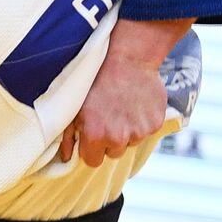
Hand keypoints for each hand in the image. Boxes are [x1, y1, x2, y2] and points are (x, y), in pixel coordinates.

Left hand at [60, 18, 194, 166]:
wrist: (128, 59)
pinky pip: (146, 132)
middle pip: (113, 154)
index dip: (92, 149)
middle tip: (108, 117)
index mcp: (95, 135)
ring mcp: (139, 131)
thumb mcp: (74, 107)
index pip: (93, 161)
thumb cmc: (95, 82)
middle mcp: (118, 137)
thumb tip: (65, 158)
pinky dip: (142, 123)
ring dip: (127, 132)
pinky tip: (135, 105)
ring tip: (121, 108)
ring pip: (130, 143)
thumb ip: (68, 136)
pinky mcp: (155, 124)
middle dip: (109, 141)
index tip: (93, 136)